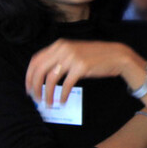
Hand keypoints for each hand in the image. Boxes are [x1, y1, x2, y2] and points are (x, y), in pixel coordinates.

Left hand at [26, 40, 141, 106]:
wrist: (117, 56)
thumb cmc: (96, 56)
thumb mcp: (74, 51)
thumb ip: (59, 57)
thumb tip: (43, 74)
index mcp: (59, 44)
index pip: (35, 60)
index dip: (29, 76)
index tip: (28, 87)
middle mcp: (63, 49)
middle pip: (39, 70)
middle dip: (34, 86)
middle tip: (35, 97)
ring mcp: (72, 58)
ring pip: (50, 79)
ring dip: (47, 94)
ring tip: (48, 102)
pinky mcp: (81, 67)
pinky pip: (66, 85)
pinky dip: (61, 95)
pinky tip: (62, 101)